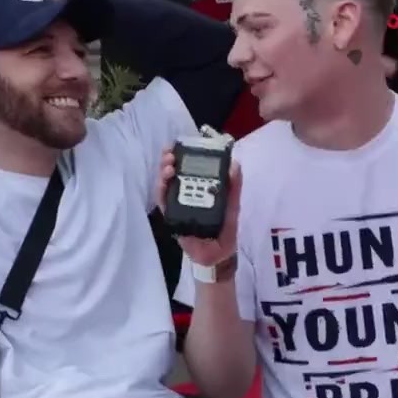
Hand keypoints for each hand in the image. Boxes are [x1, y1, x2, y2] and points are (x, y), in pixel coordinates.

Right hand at [156, 148, 241, 266]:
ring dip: (164, 173)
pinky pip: (163, 202)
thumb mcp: (233, 205)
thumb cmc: (225, 229)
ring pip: (165, 184)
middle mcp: (186, 192)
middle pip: (173, 171)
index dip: (183, 153)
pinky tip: (165, 183)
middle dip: (169, 159)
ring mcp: (177, 203)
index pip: (189, 165)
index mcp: (201, 186)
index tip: (182, 143)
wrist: (217, 254)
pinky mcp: (171, 216)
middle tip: (170, 153)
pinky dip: (162, 191)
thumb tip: (235, 164)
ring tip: (169, 166)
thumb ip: (234, 186)